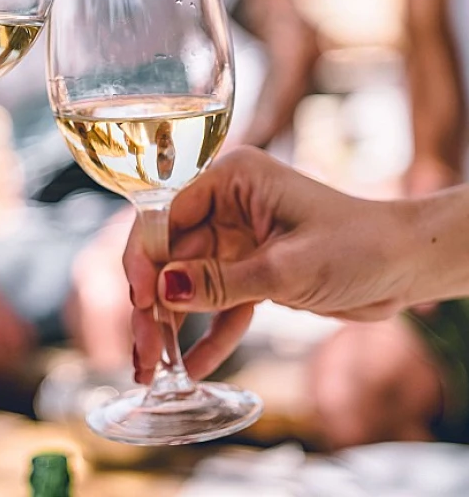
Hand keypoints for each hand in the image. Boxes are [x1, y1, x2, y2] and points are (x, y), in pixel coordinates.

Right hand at [125, 147, 420, 382]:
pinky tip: (193, 367)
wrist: (406, 266)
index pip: (167, 214)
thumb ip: (220, 281)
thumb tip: (161, 291)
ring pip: (189, 281)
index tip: (140, 300)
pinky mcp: (250, 268)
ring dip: (174, 322)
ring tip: (155, 365)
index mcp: (231, 179)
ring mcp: (236, 238)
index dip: (146, 257)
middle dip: (155, 300)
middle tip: (143, 347)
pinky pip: (219, 301)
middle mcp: (227, 204)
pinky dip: (209, 333)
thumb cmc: (358, 245)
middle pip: (171, 252)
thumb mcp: (285, 267)